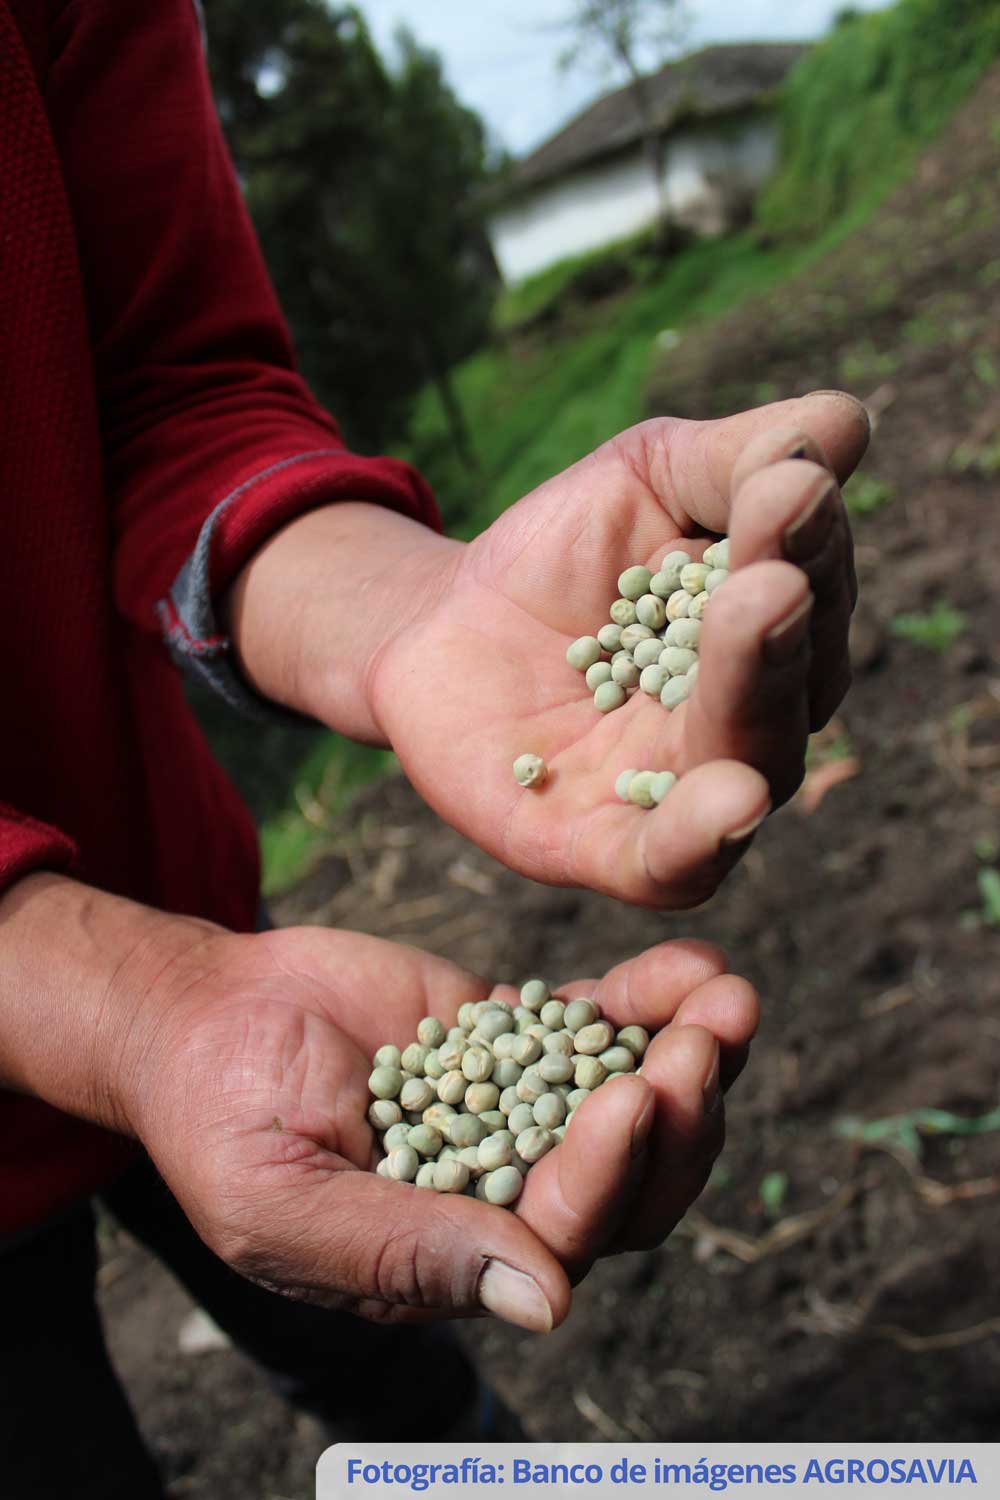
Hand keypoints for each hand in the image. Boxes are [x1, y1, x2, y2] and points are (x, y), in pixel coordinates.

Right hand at [124, 924, 757, 1330]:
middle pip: (633, 1177)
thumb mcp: (283, 1205)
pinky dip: (649, 998)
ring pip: (636, 1098)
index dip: (608, 1172)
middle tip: (707, 1037)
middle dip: (681, 1114)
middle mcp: (511, 1190)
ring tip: (724, 996)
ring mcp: (525, 1106)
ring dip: (690, 1053)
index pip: (567, 1231)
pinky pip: (600, 1023)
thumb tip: (547, 1302)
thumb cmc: (222, 1121)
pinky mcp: (521, 1034)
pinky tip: (690, 965)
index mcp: (461, 1256)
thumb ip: (404, 1251)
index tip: (629, 1096)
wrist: (206, 1019)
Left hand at [370, 391, 867, 906]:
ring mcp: (683, 790)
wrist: (440, 626)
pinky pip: (670, 861)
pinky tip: (734, 802)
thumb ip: (738, 460)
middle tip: (774, 571)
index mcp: (775, 631)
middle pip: (792, 684)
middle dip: (782, 623)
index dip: (806, 540)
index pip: (809, 587)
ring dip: (756, 697)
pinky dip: (702, 836)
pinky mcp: (609, 849)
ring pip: (746, 764)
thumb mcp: (646, 478)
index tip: (790, 484)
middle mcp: (752, 720)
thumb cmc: (565, 552)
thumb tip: (846, 423)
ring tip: (758, 617)